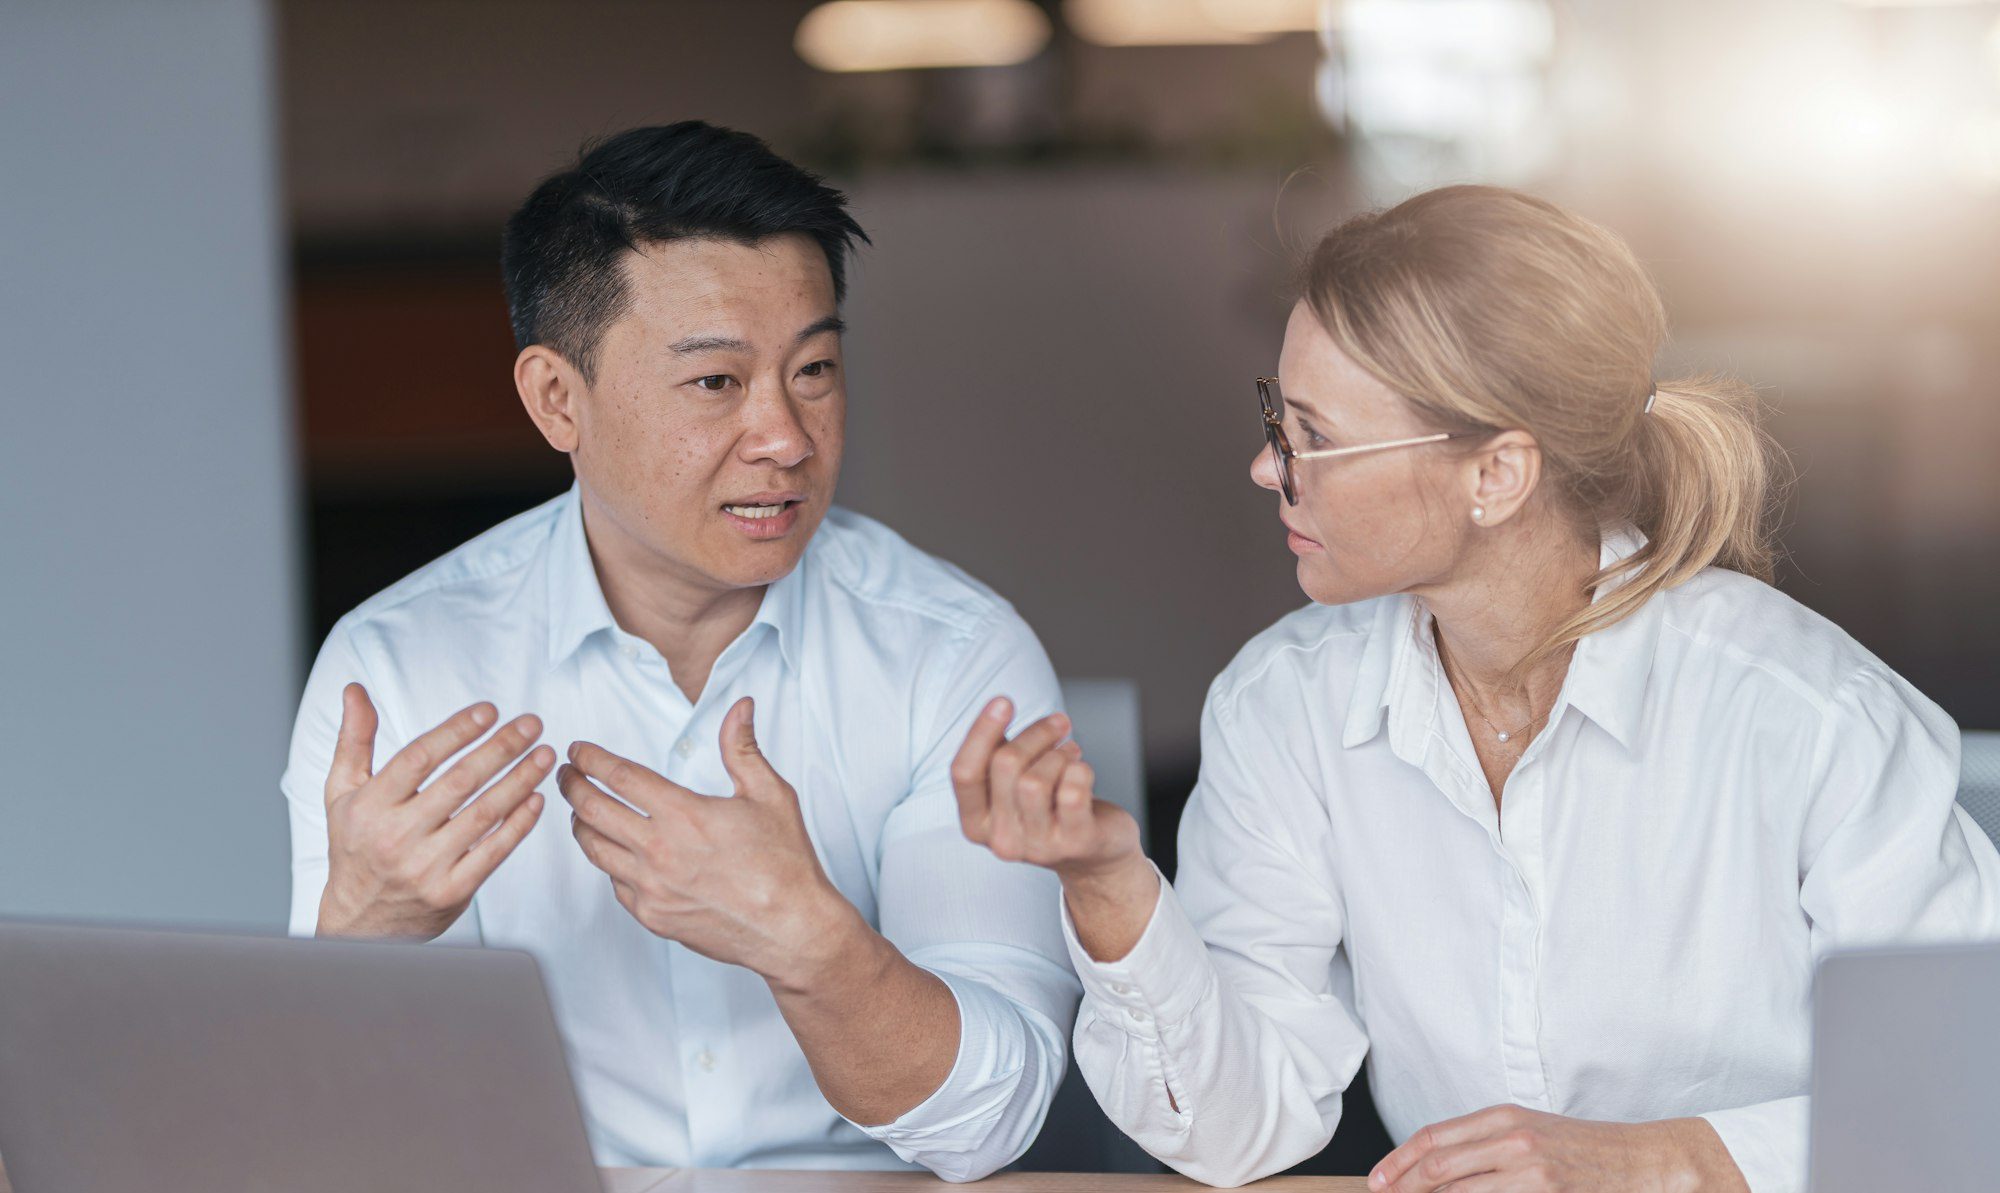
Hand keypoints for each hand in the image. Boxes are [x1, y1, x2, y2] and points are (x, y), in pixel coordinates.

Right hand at [318, 684, 553, 938]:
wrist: (359, 924)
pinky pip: (494, 852)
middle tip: (532, 724)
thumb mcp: (342, 793)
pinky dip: (519, 824)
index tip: (489, 710)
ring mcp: (426, 867)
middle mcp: (396, 836)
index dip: (457, 730)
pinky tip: (536, 799)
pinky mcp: (452, 892)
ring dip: (520, 780)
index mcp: (370, 806)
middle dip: (501, 748)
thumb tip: (355, 691)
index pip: (419, 757)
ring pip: (483, 814)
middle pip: (460, 782)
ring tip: (543, 754)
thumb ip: (354, 740)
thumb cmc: (354, 848)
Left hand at [557, 696, 858, 988]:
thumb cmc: (785, 863)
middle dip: (571, 786)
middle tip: (566, 774)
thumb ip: (743, 748)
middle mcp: (659, 851)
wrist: (790, 928)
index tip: (579, 750)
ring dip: (580, 824)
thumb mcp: (770, 794)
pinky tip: (613, 852)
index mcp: (684, 814)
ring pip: (594, 849)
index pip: (619, 777)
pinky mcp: (652, 916)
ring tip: (579, 810)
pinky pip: (614, 883)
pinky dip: (607, 862)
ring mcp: (651, 888)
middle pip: (592, 810)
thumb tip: (740, 707)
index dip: (592, 759)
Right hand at [950, 698, 1142, 881]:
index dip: (981, 731)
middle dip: (1035, 733)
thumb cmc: (1050, 807)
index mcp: (976, 824)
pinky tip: (1083, 771)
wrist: (1096, 854)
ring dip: (1059, 753)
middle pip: (1005, 765)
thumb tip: (999, 706)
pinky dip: (1081, 769)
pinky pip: (1073, 791)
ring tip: (1071, 752)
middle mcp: (1001, 841)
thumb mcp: (1013, 785)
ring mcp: (1038, 848)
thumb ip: (997, 753)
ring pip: (1036, 780)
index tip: (1004, 701)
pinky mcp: (1076, 843)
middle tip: (1059, 724)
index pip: (963, 773)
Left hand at [1370, 1105, 1749, 1192]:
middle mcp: (1513, 1139)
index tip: (1377, 1181)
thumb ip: (1484, 1145)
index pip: (1434, 1138)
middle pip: (1438, 1168)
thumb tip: (1434, 1171)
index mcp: (1503, 1117)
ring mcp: (1531, 1172)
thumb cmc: (1583, 1148)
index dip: (1398, 1162)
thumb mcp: (1530, 1132)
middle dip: (1405, 1189)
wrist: (1643, 1160)